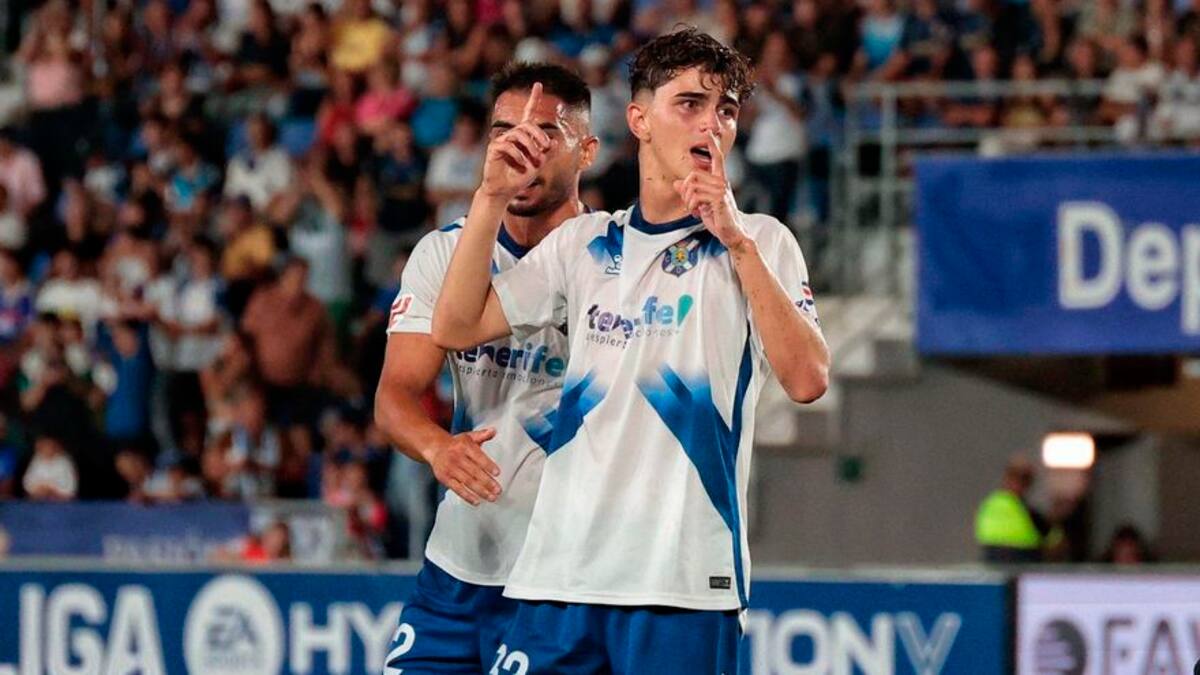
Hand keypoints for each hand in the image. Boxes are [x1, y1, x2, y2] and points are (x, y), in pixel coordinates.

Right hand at [426, 427, 501, 505]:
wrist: (435, 448)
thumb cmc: (456, 444)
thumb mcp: (469, 436)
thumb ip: (482, 435)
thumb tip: (494, 431)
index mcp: (464, 446)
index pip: (478, 456)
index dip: (488, 465)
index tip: (497, 473)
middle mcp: (456, 457)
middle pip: (474, 471)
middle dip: (487, 482)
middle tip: (498, 490)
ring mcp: (450, 469)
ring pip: (467, 482)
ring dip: (480, 491)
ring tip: (492, 497)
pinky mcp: (445, 478)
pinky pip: (457, 489)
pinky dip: (467, 496)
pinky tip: (477, 501)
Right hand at [479, 82, 551, 200]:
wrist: (504, 191)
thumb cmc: (520, 177)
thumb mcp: (538, 165)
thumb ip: (547, 154)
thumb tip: (554, 141)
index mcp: (523, 136)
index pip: (529, 114)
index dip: (533, 98)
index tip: (538, 84)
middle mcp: (512, 135)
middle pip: (527, 125)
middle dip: (539, 135)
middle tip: (547, 147)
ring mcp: (502, 141)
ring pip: (519, 133)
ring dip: (531, 146)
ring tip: (536, 160)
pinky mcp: (494, 149)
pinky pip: (508, 145)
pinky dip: (519, 155)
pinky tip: (523, 164)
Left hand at [673, 131, 748, 249]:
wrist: (731, 233)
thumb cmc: (718, 219)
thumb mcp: (700, 204)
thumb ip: (690, 193)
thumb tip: (676, 183)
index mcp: (719, 180)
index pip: (717, 158)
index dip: (713, 145)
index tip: (709, 133)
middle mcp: (722, 181)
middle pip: (693, 174)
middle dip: (684, 190)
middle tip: (688, 203)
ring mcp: (721, 189)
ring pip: (691, 185)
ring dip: (687, 200)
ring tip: (694, 209)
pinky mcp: (719, 198)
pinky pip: (695, 196)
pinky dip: (691, 206)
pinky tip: (698, 213)